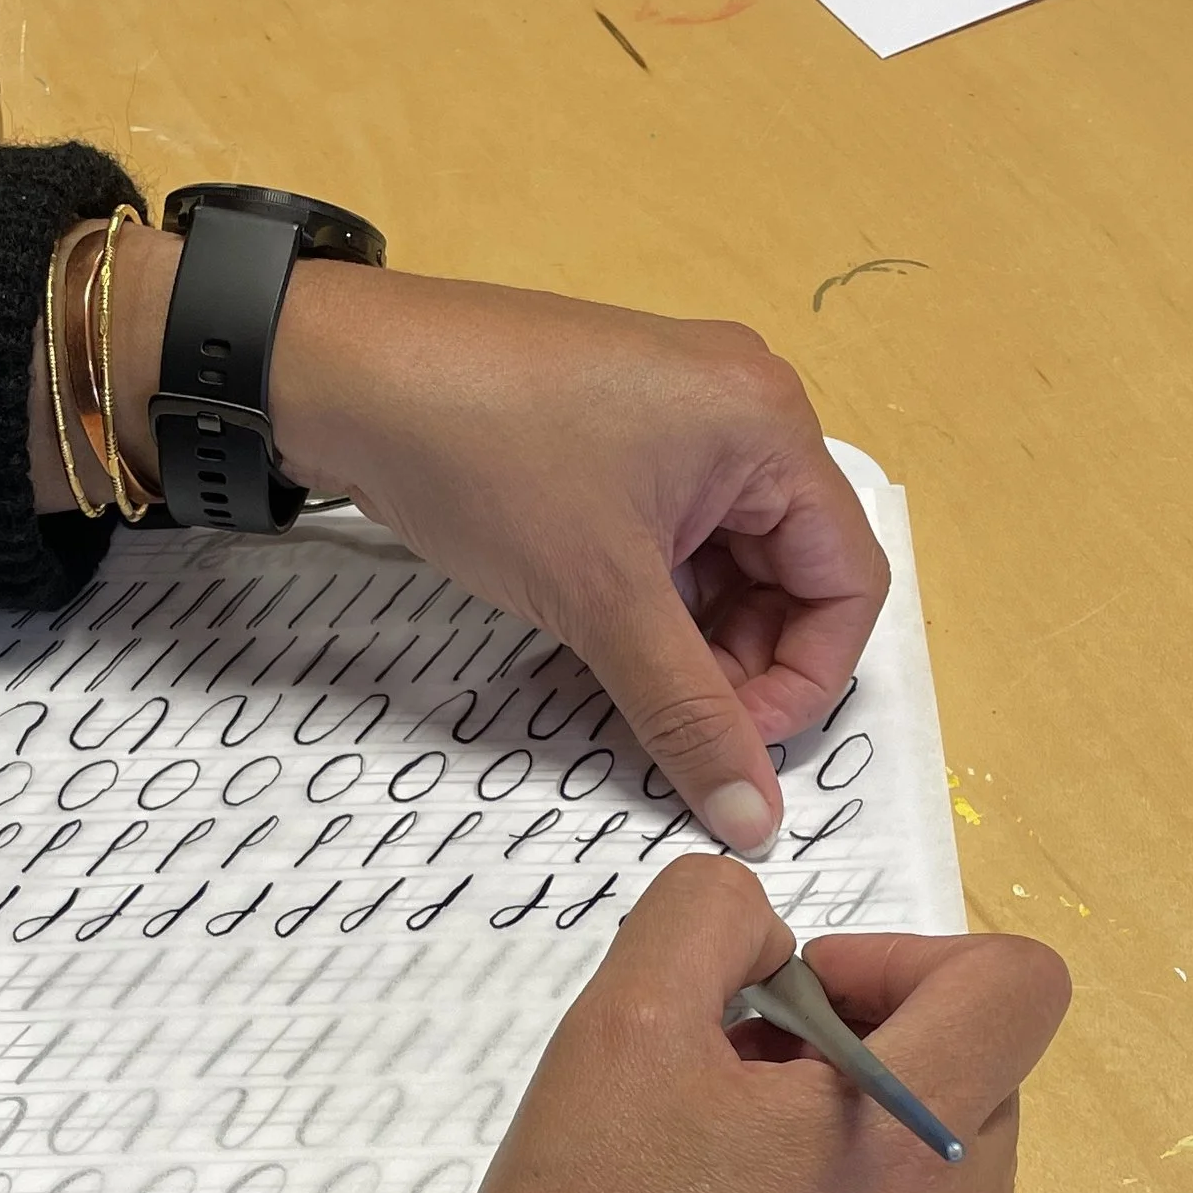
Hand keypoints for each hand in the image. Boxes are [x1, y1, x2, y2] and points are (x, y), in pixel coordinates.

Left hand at [29, 233, 887, 852]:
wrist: (343, 375)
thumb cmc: (485, 461)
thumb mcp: (599, 600)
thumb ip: (687, 712)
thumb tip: (755, 816)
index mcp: (769, 425)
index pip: (849, 581)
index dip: (805, 679)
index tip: (733, 745)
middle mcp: (742, 407)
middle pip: (792, 573)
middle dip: (743, 662)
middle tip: (669, 724)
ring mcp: (676, 413)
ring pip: (725, 563)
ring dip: (690, 640)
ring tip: (620, 683)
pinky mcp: (615, 431)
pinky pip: (670, 536)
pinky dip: (649, 600)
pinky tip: (596, 639)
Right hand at [174, 857, 1070, 1192]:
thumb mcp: (620, 1021)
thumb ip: (710, 917)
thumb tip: (774, 947)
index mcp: (921, 1145)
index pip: (1017, 981)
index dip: (901, 952)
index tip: (787, 996)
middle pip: (978, 1060)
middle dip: (861, 1033)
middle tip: (727, 1072)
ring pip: (938, 1147)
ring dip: (845, 1113)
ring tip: (713, 1155)